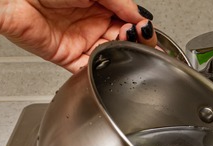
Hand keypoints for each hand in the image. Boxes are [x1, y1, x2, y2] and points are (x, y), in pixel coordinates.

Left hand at [0, 0, 156, 72]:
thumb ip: (121, 3)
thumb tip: (141, 17)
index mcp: (99, 4)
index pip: (128, 20)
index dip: (139, 27)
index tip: (145, 29)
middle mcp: (90, 23)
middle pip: (122, 40)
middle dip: (135, 42)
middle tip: (139, 39)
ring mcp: (80, 41)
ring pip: (110, 55)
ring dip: (122, 55)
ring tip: (126, 48)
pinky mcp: (67, 57)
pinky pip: (89, 69)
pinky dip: (102, 70)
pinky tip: (113, 65)